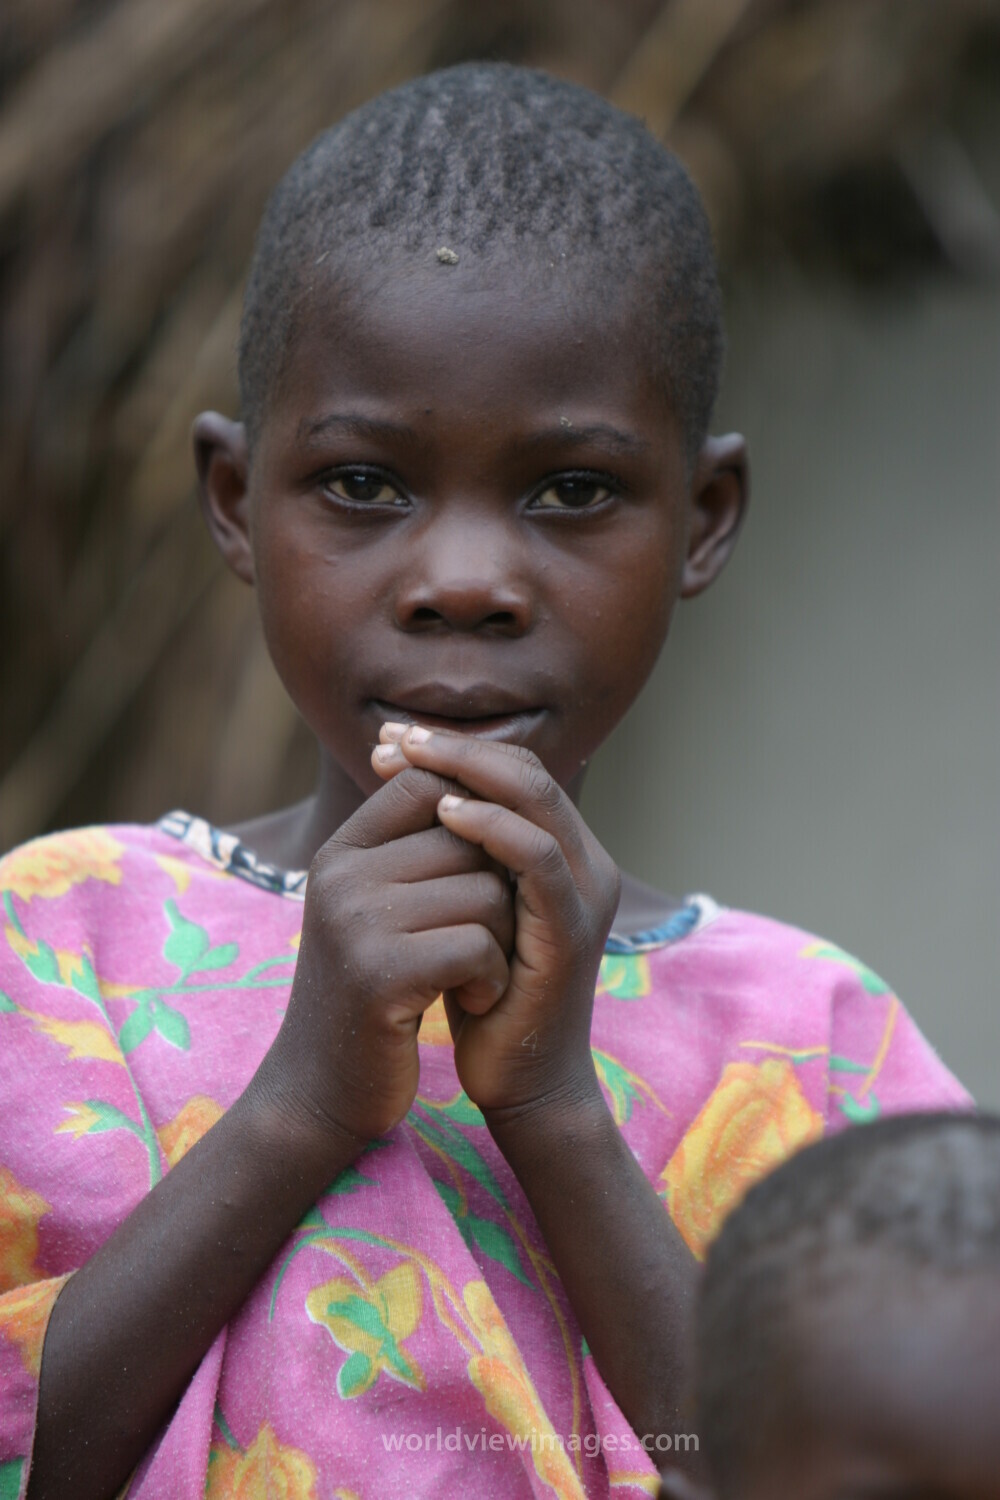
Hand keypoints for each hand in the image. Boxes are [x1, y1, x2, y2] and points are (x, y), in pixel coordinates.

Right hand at [266, 765, 514, 1146]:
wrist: (322, 1091)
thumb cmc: (372, 994)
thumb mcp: (378, 911)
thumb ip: (416, 850)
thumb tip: (486, 777)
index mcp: (341, 852)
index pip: (425, 783)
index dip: (475, 815)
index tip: (481, 871)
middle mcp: (340, 876)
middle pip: (469, 838)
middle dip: (498, 887)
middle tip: (488, 936)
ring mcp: (355, 924)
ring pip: (485, 892)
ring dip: (502, 939)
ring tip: (476, 973)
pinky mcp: (380, 975)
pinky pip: (478, 945)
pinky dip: (493, 977)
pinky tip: (474, 999)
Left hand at [372, 725, 620, 1116]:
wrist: (521, 1084)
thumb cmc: (485, 1000)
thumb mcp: (466, 914)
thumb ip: (457, 860)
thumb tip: (401, 796)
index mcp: (562, 855)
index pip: (514, 772)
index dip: (454, 748)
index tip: (390, 740)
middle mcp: (584, 863)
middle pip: (528, 771)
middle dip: (457, 746)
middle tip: (396, 735)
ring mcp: (582, 894)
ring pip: (536, 799)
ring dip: (470, 770)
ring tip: (414, 756)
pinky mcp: (570, 929)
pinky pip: (534, 856)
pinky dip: (490, 826)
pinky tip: (444, 814)